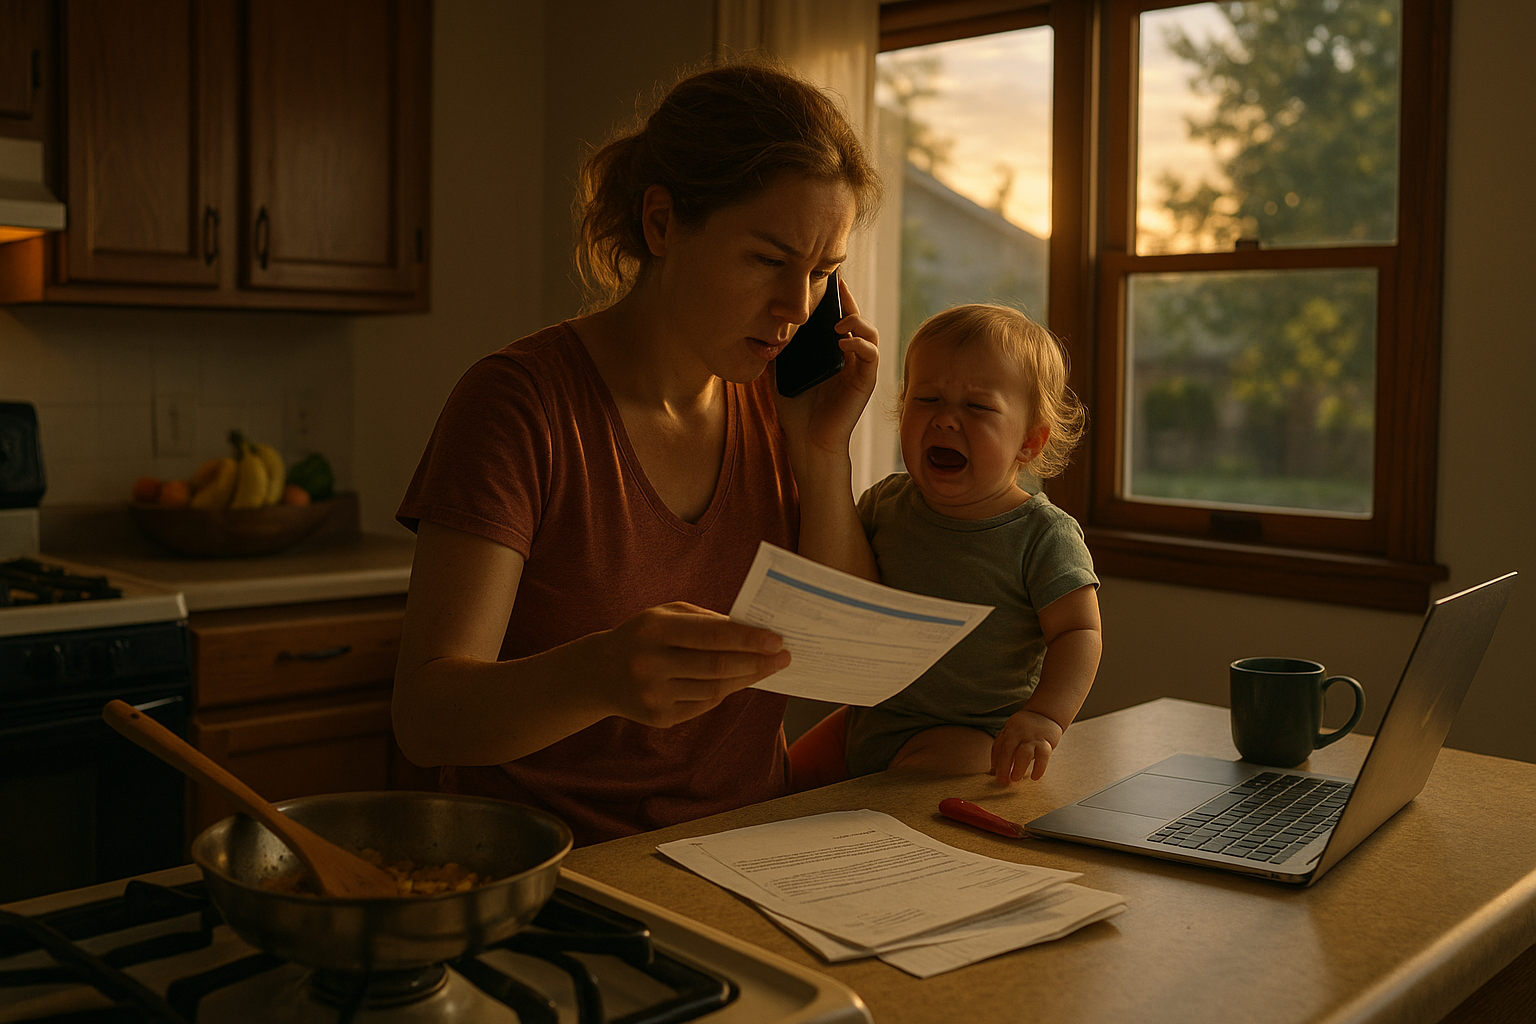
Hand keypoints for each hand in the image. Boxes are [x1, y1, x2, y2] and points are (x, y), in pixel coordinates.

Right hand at [595, 602, 790, 727]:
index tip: (777, 640)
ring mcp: (654, 695)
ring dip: (746, 678)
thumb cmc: (644, 635)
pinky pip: (704, 705)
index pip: (710, 635)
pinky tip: (739, 680)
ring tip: (768, 667)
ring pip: (714, 689)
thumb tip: (752, 632)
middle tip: (784, 657)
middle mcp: (651, 663)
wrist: (599, 673)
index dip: (747, 639)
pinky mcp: (659, 717)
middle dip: (756, 661)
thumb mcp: (666, 615)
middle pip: (717, 666)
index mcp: (654, 629)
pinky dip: (725, 691)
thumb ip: (707, 620)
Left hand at [774, 276, 878, 457]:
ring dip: (857, 320)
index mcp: (833, 351)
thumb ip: (781, 346)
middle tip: (834, 285)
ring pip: (870, 332)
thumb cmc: (795, 408)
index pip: (839, 316)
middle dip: (848, 300)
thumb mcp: (782, 369)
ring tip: (837, 321)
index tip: (824, 279)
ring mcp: (859, 368)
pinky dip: (860, 343)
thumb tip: (764, 321)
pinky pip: (871, 354)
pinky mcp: (865, 381)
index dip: (836, 297)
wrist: (806, 440)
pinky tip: (842, 342)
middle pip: (857, 317)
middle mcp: (850, 356)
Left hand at [991, 709, 1063, 783]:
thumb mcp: (1008, 733)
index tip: (998, 778)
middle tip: (1005, 781)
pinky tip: (1035, 777)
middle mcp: (1020, 734)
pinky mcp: (1047, 742)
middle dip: (1005, 768)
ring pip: (1025, 753)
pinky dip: (1039, 768)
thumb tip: (993, 770)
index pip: (1001, 749)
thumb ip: (1000, 749)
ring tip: (1016, 778)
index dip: (999, 765)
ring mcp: (1034, 738)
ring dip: (1019, 768)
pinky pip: (1043, 757)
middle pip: (1009, 751)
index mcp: (1009, 731)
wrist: (1045, 714)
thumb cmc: (1023, 728)